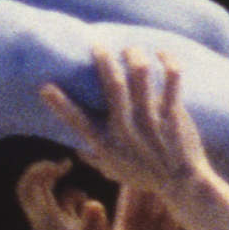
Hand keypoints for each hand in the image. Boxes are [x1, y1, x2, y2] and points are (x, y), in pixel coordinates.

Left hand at [11, 156, 115, 229]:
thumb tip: (92, 203)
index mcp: (47, 224)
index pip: (29, 187)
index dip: (41, 168)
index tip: (64, 166)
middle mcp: (47, 225)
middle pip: (33, 187)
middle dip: (49, 171)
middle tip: (69, 167)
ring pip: (51, 199)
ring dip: (65, 188)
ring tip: (84, 195)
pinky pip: (66, 213)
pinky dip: (76, 203)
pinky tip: (93, 211)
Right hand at [33, 45, 224, 217]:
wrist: (182, 184)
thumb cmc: (146, 176)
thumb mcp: (114, 171)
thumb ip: (94, 157)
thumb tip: (76, 149)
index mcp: (107, 144)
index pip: (78, 122)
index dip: (60, 105)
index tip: (45, 88)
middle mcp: (126, 129)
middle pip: (113, 86)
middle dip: (103, 61)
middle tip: (97, 45)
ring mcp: (151, 120)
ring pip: (141, 75)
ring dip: (134, 56)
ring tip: (129, 49)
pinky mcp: (173, 114)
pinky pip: (171, 79)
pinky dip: (167, 62)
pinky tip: (161, 53)